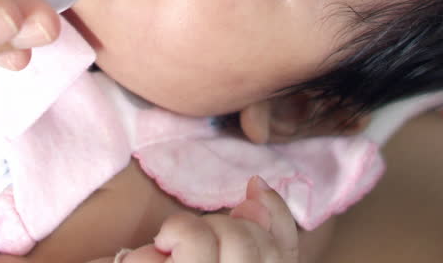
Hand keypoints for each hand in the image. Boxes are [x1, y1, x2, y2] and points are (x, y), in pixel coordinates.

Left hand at [108, 178, 298, 262]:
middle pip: (263, 247)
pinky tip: (157, 248)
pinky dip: (179, 232)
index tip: (253, 187)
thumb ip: (237, 233)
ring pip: (234, 241)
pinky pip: (196, 244)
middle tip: (186, 237)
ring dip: (198, 230)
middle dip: (228, 226)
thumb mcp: (193, 251)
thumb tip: (259, 190)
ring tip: (168, 246)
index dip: (278, 217)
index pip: (285, 256)